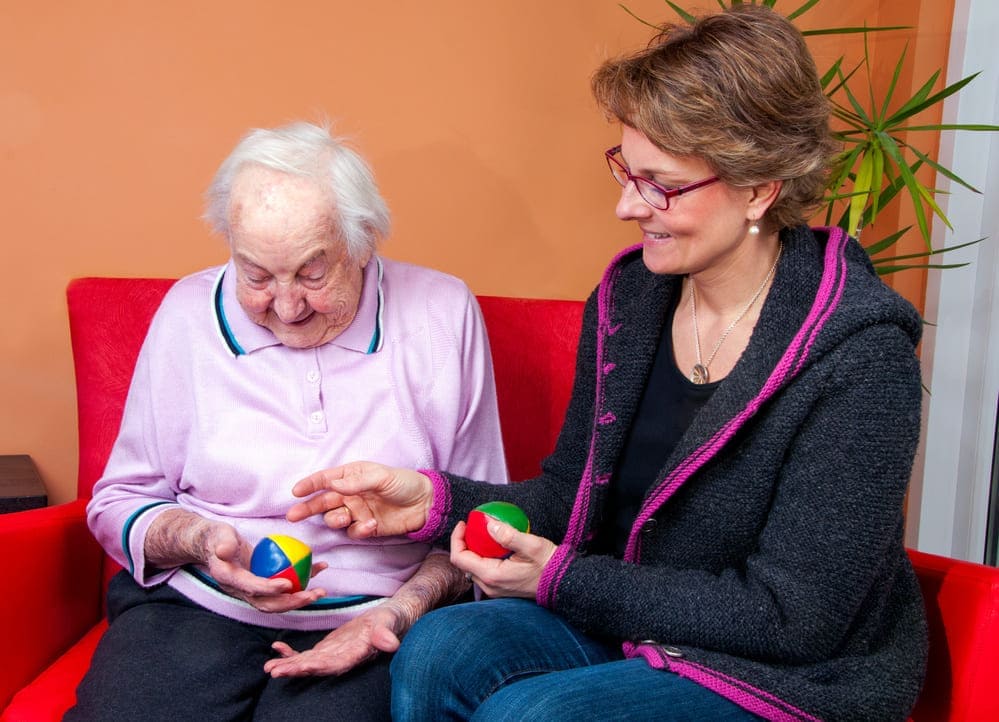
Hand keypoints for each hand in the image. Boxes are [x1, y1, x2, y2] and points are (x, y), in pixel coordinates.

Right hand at [203, 523, 328, 612]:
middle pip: (268, 603)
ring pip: (278, 599)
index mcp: (230, 581)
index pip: (252, 588)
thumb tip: (224, 551)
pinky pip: (284, 584)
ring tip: (321, 592)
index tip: (288, 585)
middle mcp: (242, 590)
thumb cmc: (217, 538)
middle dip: (291, 603)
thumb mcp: (218, 536)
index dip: (269, 589)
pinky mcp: (263, 582)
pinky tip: (320, 567)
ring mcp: (253, 589)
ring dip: (300, 598)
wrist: (212, 545)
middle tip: (312, 595)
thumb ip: (223, 544)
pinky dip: (302, 578)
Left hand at [263, 603, 405, 676]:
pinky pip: (306, 653)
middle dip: (294, 670)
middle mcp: (340, 660)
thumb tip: (391, 644)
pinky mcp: (326, 650)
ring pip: (307, 662)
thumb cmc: (388, 621)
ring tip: (269, 667)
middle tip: (274, 671)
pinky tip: (276, 647)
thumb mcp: (388, 623)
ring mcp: (331, 656)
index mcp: (355, 655)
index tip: (301, 667)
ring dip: (288, 665)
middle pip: (315, 667)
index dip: (318, 667)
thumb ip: (385, 635)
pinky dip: (290, 652)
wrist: (386, 621)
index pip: (335, 665)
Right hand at [287, 461, 432, 538]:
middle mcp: (350, 494)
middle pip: (323, 502)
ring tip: (349, 517)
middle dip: (307, 508)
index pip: (326, 479)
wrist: (425, 504)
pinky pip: (353, 531)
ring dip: (337, 519)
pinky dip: (359, 529)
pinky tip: (372, 524)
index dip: (310, 484)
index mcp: (352, 476)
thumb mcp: (382, 477)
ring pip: (335, 518)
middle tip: (294, 515)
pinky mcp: (366, 527)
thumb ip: (357, 481)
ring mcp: (357, 511)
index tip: (296, 491)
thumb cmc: (404, 483)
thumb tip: (333, 484)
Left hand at [450, 519, 556, 598]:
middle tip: (473, 525)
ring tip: (482, 533)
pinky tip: (494, 545)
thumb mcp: (531, 545)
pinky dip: (483, 556)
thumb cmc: (548, 564)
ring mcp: (494, 589)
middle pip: (464, 563)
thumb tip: (488, 524)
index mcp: (492, 576)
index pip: (460, 558)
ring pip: (473, 568)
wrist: (563, 582)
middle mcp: (489, 586)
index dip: (457, 538)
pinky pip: (483, 571)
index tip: (464, 523)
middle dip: (464, 542)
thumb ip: (508, 534)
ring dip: (474, 549)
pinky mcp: (500, 588)